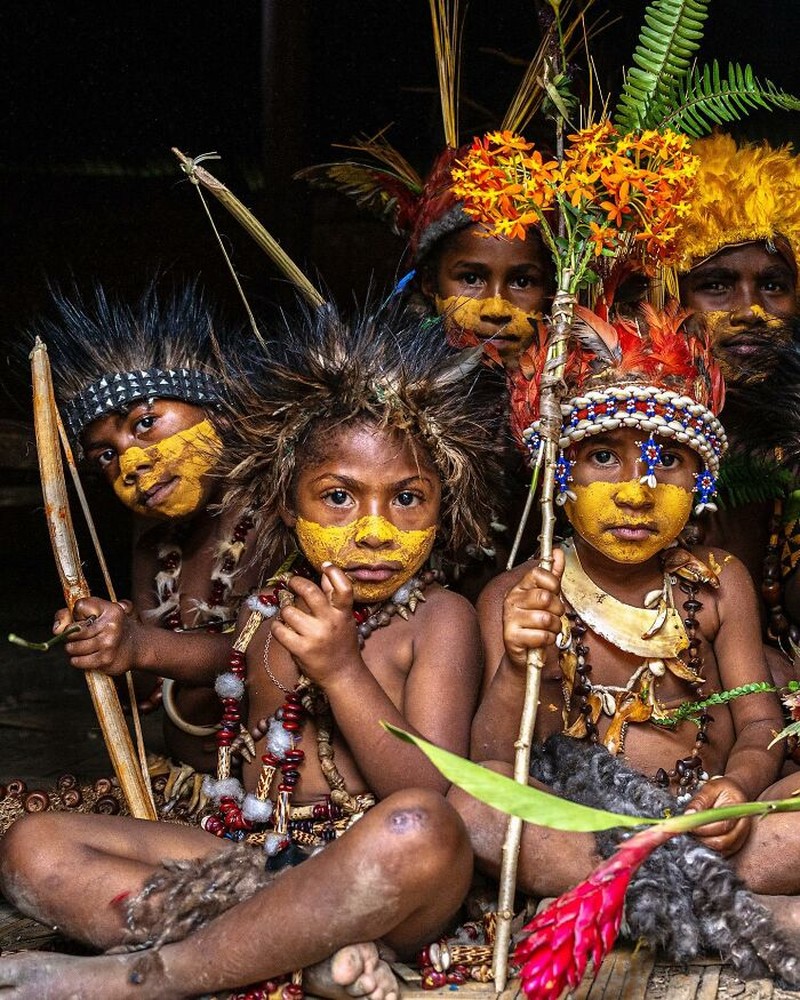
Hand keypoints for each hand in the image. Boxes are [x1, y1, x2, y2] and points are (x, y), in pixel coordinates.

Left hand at [55, 597, 140, 675]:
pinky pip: (78, 661)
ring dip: (72, 649)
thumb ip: (69, 614)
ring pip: (73, 648)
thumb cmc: (110, 627)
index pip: (79, 607)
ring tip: (81, 646)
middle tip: (80, 637)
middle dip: (71, 635)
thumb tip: (57, 629)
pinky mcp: (105, 660)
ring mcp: (109, 644)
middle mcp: (111, 626)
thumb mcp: (96, 612)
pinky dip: (77, 660)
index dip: (78, 614)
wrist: (137, 647)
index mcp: (111, 610)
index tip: (85, 619)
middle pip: (72, 630)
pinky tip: (85, 656)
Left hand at [271, 563, 361, 685]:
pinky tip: (281, 628)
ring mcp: (315, 636)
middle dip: (296, 583)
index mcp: (343, 613)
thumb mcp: (344, 618)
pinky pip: (280, 630)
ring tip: (288, 614)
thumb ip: (334, 596)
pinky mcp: (301, 649)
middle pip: (310, 592)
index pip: (343, 588)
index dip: (334, 573)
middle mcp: (330, 622)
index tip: (325, 565)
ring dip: (285, 610)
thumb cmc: (342, 643)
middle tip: (291, 582)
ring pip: (289, 611)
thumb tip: (324, 572)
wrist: (343, 674)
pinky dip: (277, 627)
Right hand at [503, 548, 564, 669]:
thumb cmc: (536, 624)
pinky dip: (548, 640)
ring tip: (548, 629)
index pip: (538, 573)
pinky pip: (541, 636)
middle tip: (554, 616)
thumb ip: (553, 575)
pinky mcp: (511, 637)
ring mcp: (510, 618)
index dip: (553, 584)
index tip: (554, 593)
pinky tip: (541, 639)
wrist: (525, 653)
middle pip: (545, 597)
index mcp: (520, 587)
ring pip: (546, 619)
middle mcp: (512, 600)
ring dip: (554, 628)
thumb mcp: (547, 597)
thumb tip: (557, 552)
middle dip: (557, 610)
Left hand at [684, 776, 750, 855]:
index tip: (687, 825)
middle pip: (722, 842)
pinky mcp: (735, 844)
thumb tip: (688, 815)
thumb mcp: (711, 788)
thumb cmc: (724, 790)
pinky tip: (700, 837)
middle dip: (701, 838)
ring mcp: (740, 837)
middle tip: (687, 829)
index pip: (722, 826)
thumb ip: (700, 801)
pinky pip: (721, 852)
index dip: (703, 828)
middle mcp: (743, 827)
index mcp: (738, 810)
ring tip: (693, 831)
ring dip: (704, 843)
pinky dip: (709, 847)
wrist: (735, 794)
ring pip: (721, 850)